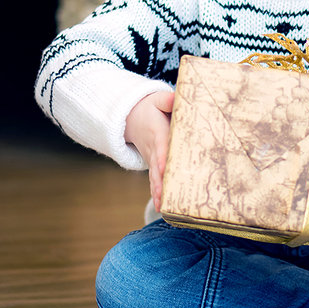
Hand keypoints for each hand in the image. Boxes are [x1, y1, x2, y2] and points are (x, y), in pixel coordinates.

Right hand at [124, 90, 174, 211]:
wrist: (133, 117)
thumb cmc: (151, 107)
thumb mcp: (157, 99)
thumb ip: (167, 99)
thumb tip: (175, 99)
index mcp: (157, 133)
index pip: (160, 147)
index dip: (162, 158)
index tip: (164, 169)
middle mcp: (153, 149)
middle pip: (157, 168)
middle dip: (160, 182)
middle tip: (165, 197)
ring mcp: (152, 160)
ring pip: (155, 178)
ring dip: (159, 193)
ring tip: (164, 207)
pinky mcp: (153, 166)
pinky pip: (155, 182)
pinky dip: (158, 194)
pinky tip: (164, 208)